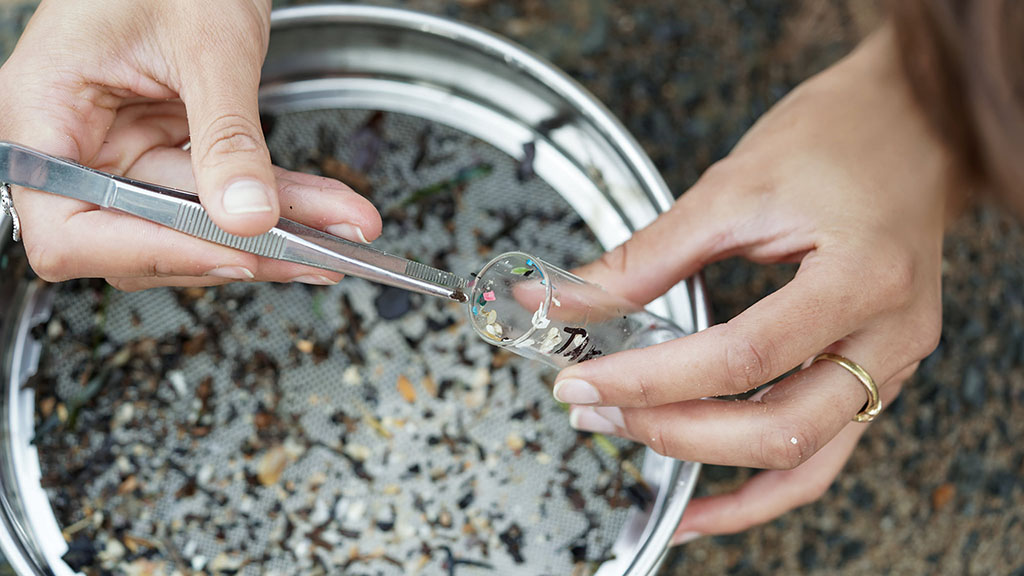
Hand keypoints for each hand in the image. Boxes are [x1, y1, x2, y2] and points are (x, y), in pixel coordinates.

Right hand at [0, 0, 380, 289]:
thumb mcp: (208, 46)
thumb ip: (226, 136)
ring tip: (342, 225)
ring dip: (277, 227)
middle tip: (312, 250)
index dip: (148, 254)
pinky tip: (327, 206)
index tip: (228, 252)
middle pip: (146, 236)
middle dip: (240, 246)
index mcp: (46, 113)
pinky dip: (278, 199)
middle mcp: (78, 142)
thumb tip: (247, 214)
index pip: (70, 232)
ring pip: (198, 222)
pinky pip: (222, 193)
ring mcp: (124, 148)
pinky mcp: (167, 147)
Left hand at [553, 26, 956, 538]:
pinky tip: (704, 505)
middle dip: (670, 429)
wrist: (916, 121)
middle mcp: (890, 333)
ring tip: (633, 442)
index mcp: (859, 276)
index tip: (583, 379)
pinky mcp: (877, 374)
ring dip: (709, 466)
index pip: (740, 356)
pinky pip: (821, 454)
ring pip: (803, 460)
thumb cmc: (838, 137)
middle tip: (594, 407)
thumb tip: (570, 299)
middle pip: (777, 427)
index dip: (650, 379)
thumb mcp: (730, 189)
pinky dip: (759, 489)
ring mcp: (892, 362)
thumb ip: (646, 258)